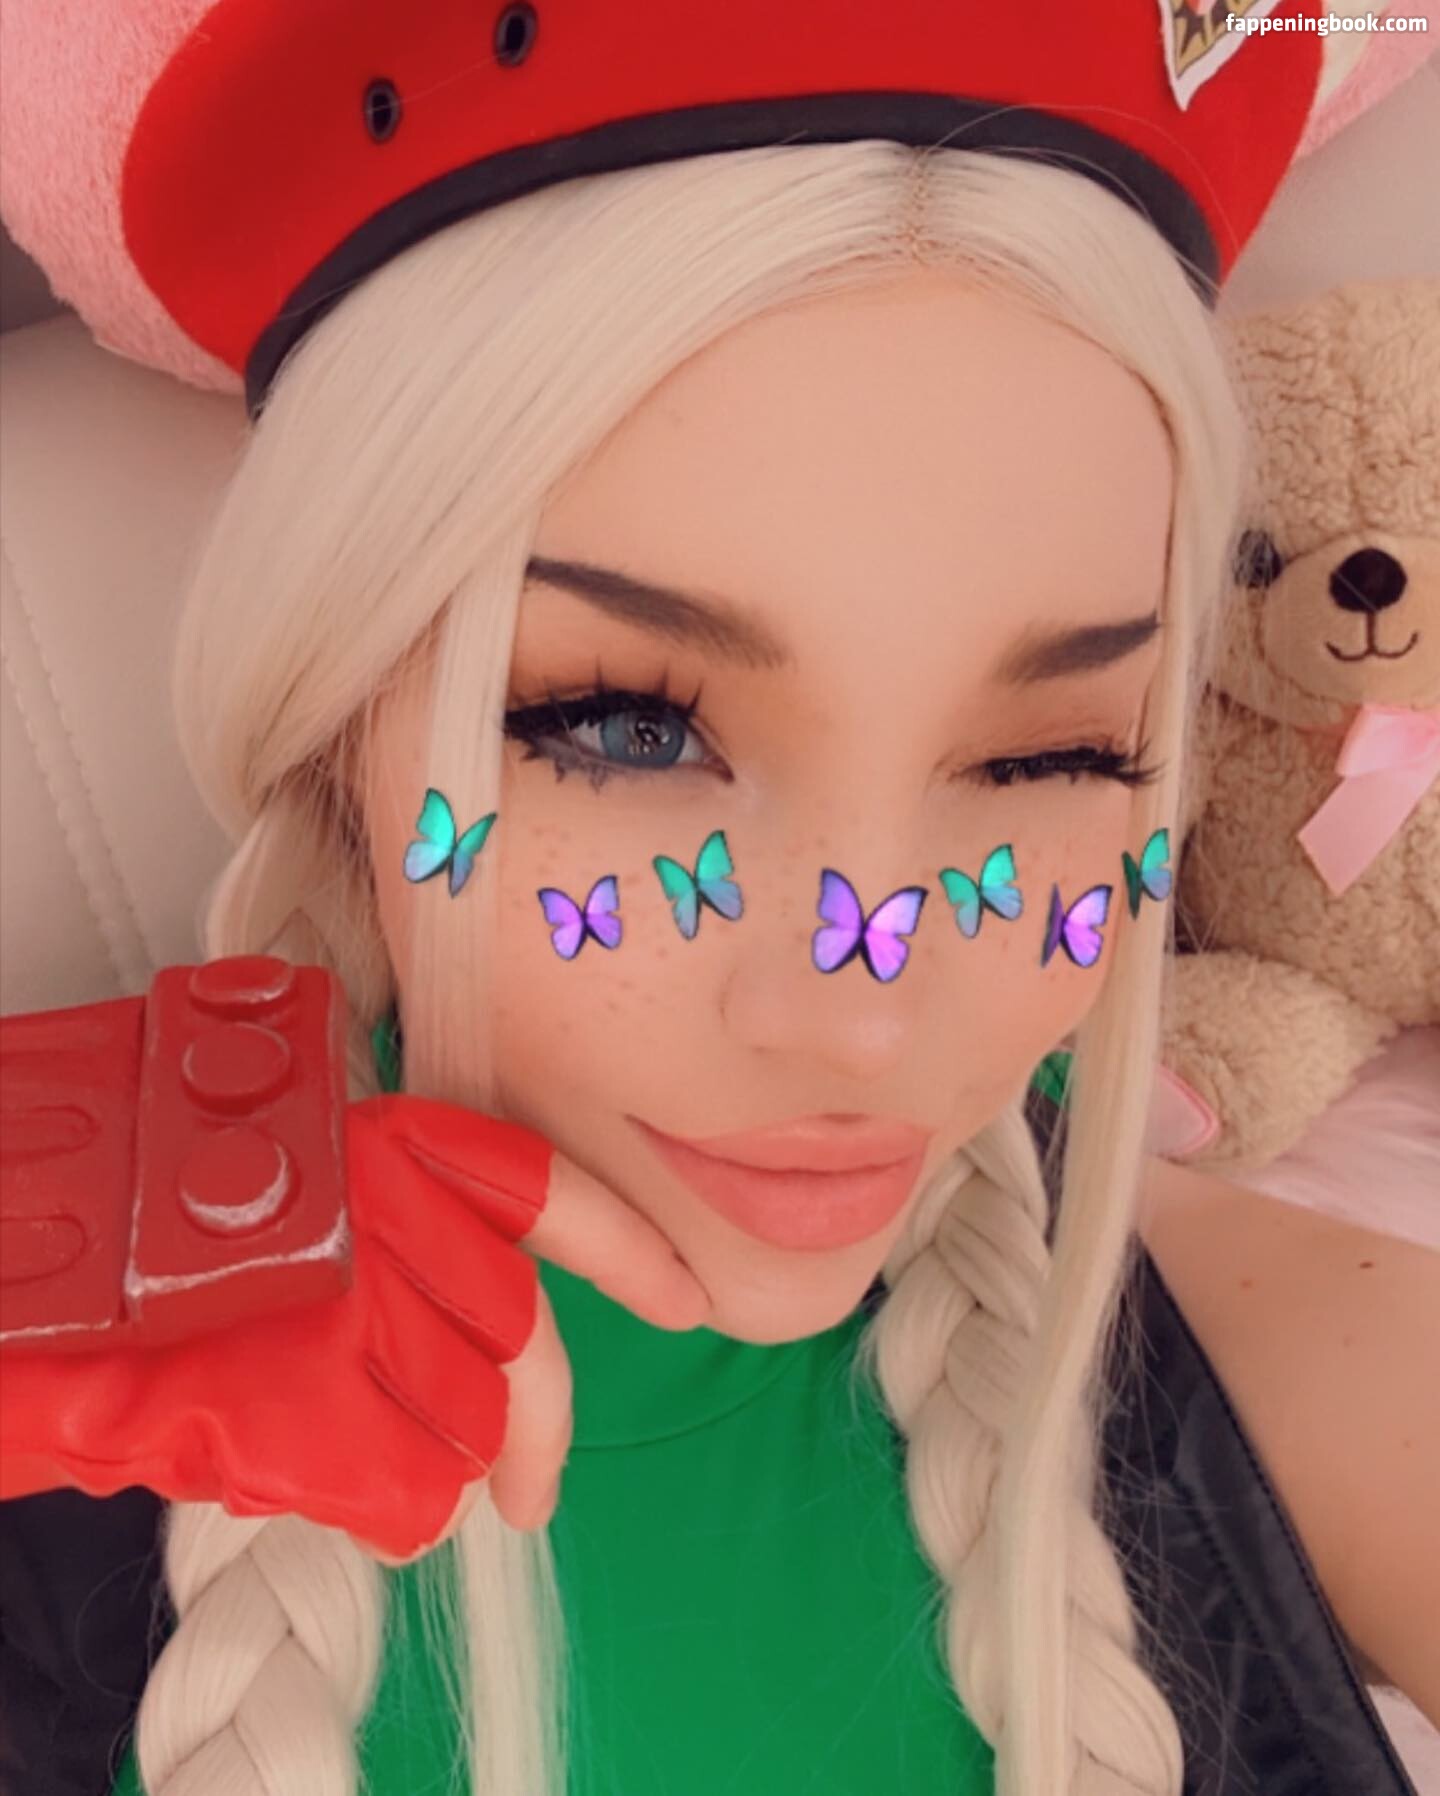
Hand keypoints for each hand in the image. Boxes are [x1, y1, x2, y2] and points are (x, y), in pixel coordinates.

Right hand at [0, 1095, 710, 1560]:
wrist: (29, 1270)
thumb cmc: (140, 1231)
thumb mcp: (284, 1193)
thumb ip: (389, 1234)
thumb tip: (476, 1331)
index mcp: (387, 1143)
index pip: (546, 1190)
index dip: (625, 1247)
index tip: (686, 1298)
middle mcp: (390, 1214)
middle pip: (523, 1344)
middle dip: (536, 1435)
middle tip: (533, 1500)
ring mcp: (357, 1308)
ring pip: (468, 1427)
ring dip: (427, 1466)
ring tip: (348, 1457)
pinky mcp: (315, 1407)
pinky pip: (407, 1497)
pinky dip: (383, 1514)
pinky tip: (317, 1487)